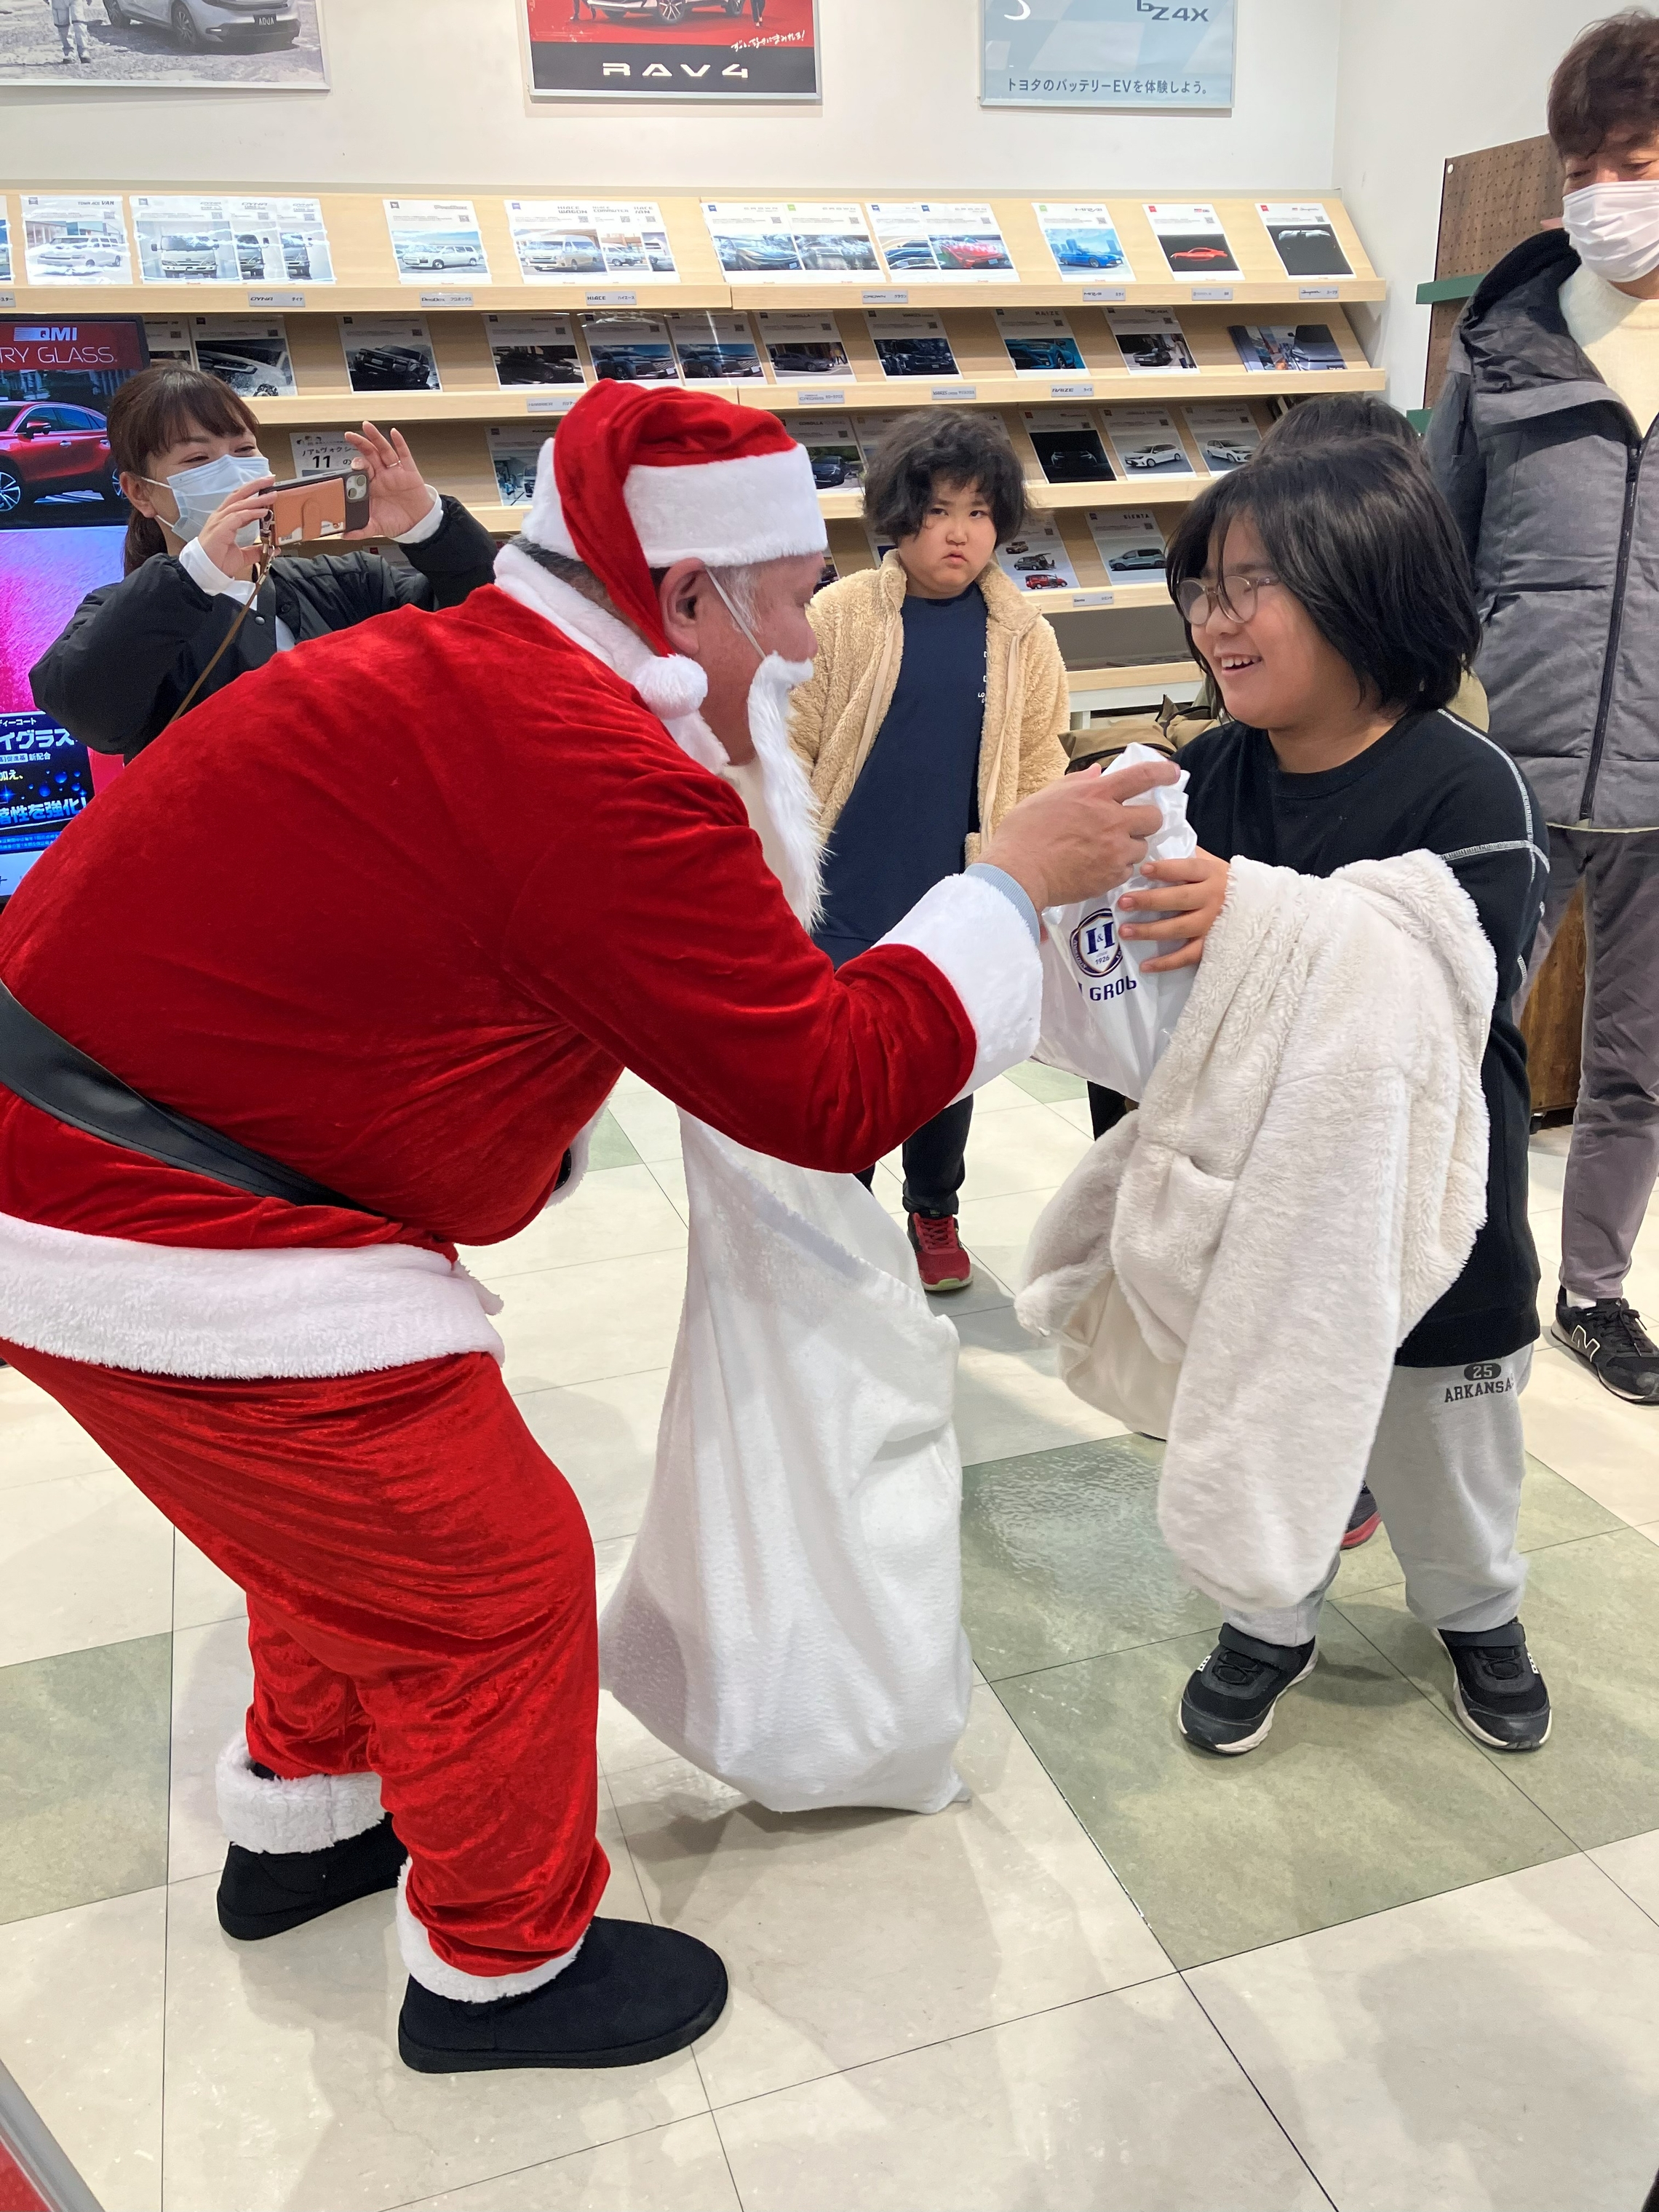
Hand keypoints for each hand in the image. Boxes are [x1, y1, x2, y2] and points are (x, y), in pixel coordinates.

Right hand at [194, 476, 274, 579]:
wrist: (206, 572)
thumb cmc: (219, 561)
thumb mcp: (243, 555)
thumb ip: (256, 550)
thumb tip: (273, 549)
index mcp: (225, 520)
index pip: (240, 500)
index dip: (253, 493)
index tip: (268, 487)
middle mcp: (221, 517)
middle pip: (239, 495)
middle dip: (255, 486)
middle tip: (270, 479)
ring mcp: (219, 521)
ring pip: (240, 504)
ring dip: (257, 499)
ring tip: (272, 494)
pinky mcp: (220, 529)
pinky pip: (238, 517)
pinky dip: (251, 513)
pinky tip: (263, 511)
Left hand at [345, 422, 434, 537]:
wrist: (418, 524)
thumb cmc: (396, 521)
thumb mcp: (376, 527)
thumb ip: (361, 529)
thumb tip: (344, 535)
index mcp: (371, 486)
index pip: (359, 471)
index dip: (354, 466)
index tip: (349, 466)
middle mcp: (381, 476)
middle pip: (369, 455)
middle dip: (360, 444)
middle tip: (349, 435)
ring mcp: (395, 472)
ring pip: (383, 450)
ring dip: (375, 438)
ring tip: (367, 426)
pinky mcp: (409, 472)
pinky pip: (403, 455)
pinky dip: (399, 443)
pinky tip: (394, 433)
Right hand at [982, 757, 1179, 914]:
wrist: (1018, 873)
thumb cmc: (1023, 833)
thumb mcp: (1045, 797)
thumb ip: (1075, 783)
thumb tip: (1096, 773)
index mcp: (1095, 794)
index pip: (1142, 776)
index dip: (1163, 772)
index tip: (1173, 773)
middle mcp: (1111, 819)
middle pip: (1153, 817)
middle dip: (1146, 821)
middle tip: (1131, 826)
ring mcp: (1114, 850)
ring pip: (1142, 847)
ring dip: (1130, 848)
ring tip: (1106, 852)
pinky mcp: (1111, 876)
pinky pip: (1127, 871)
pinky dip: (1117, 870)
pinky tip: (1097, 869)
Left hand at [1117, 849, 1230, 970]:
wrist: (1260, 909)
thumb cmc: (1224, 882)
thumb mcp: (1211, 864)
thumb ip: (1188, 857)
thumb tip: (1155, 847)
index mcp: (1212, 874)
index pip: (1188, 868)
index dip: (1166, 869)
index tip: (1143, 870)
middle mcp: (1213, 898)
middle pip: (1180, 899)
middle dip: (1150, 900)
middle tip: (1124, 902)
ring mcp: (1212, 924)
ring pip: (1179, 928)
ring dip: (1150, 931)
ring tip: (1125, 931)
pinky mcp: (1212, 946)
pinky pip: (1187, 956)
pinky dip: (1166, 963)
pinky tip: (1145, 966)